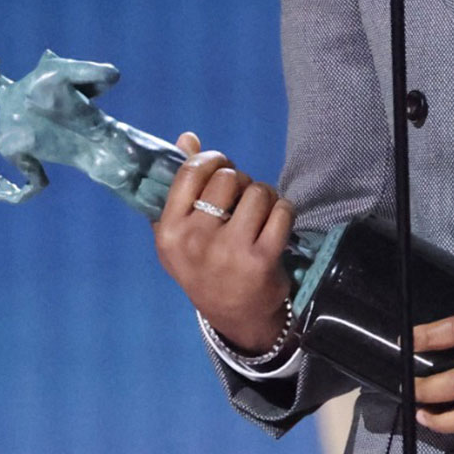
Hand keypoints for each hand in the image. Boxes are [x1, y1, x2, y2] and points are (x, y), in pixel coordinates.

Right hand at [153, 132, 295, 353]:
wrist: (236, 317)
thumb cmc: (205, 265)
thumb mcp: (183, 232)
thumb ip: (182, 184)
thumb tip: (187, 137)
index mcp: (170, 231)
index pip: (190, 172)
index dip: (211, 160)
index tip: (222, 167)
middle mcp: (195, 241)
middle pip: (227, 178)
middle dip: (240, 181)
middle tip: (242, 199)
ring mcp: (229, 252)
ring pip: (257, 191)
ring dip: (265, 195)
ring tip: (260, 213)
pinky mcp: (262, 260)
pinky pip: (282, 210)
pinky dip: (284, 211)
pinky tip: (276, 225)